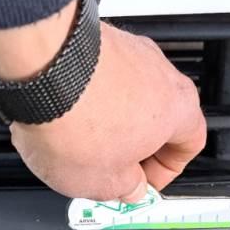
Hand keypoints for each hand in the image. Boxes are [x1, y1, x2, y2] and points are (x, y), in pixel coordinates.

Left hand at [0, 7, 206, 202]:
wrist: (38, 68)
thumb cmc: (77, 119)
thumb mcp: (104, 183)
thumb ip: (125, 189)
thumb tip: (129, 187)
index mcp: (178, 110)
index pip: (191, 143)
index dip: (167, 171)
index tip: (143, 183)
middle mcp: (160, 74)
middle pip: (157, 119)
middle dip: (134, 147)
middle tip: (112, 168)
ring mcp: (128, 51)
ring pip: (127, 97)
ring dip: (110, 122)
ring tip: (79, 143)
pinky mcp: (95, 40)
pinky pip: (98, 78)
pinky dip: (86, 98)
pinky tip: (62, 117)